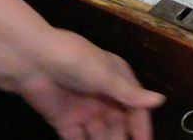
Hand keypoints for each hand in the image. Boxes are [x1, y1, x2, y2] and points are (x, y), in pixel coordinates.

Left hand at [0, 29, 163, 139]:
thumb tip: (160, 101)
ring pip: (100, 133)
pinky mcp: (65, 121)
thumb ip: (130, 94)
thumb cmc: (76, 61)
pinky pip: (77, 139)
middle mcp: (104, 96)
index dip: (141, 125)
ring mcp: (85, 110)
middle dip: (122, 138)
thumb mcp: (105, 76)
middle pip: (119, 123)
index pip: (135, 107)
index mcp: (118, 80)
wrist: (32, 61)